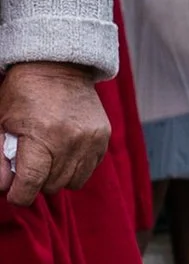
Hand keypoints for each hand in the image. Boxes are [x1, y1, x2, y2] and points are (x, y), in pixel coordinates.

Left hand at [0, 61, 110, 205]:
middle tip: (29, 167)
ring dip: (57, 178)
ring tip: (47, 160)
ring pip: (73, 182)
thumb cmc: (23, 93)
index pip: (31, 182)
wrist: (58, 68)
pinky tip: (64, 153)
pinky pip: (89, 170)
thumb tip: (4, 187)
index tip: (15, 195)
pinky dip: (75, 168)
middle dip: (37, 182)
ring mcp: (91, 140)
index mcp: (41, 135)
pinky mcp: (103, 138)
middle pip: (52, 185)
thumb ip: (0, 157)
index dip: (20, 195)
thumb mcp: (2, 123)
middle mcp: (70, 140)